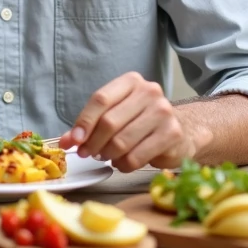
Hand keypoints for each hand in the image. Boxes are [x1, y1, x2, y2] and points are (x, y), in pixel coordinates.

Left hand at [57, 72, 196, 172]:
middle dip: (92, 143)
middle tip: (86, 154)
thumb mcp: (114, 115)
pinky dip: (123, 165)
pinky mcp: (172, 135)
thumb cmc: (141, 121)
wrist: (181, 130)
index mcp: (131, 82)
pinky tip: (123, 163)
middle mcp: (149, 92)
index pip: (101, 99)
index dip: (84, 121)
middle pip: (109, 122)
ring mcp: (163, 113)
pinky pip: (136, 157)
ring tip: (106, 157)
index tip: (74, 140)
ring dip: (108, 155)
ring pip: (121, 142)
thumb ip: (89, 125)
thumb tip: (65, 141)